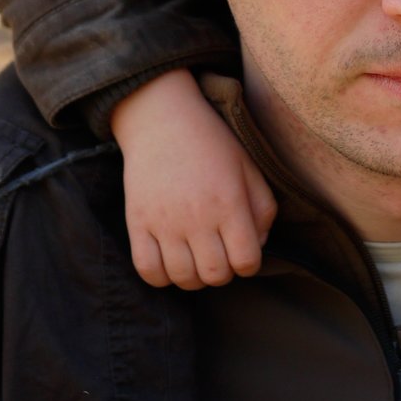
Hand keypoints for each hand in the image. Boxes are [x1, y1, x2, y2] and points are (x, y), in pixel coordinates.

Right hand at [112, 69, 276, 288]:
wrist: (162, 121)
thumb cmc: (211, 143)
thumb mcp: (248, 168)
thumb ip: (263, 209)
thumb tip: (258, 245)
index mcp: (229, 203)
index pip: (246, 262)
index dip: (249, 264)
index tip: (242, 251)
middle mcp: (198, 218)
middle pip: (215, 275)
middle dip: (223, 272)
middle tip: (219, 254)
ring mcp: (164, 223)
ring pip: (183, 278)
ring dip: (194, 276)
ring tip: (195, 258)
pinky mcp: (138, 223)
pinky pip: (148, 270)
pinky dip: (161, 276)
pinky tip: (170, 261)